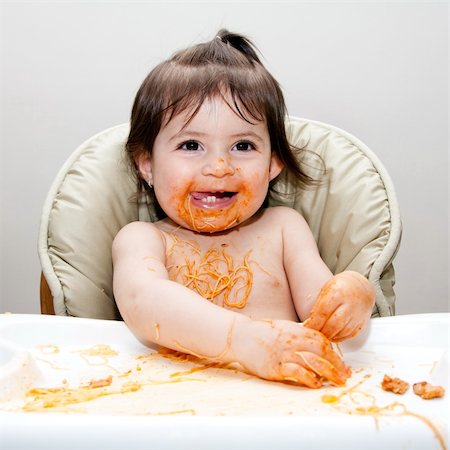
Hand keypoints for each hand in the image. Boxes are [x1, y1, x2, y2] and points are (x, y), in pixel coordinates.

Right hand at [234, 319, 350, 388]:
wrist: (240, 336)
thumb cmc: (261, 331)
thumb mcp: (283, 327)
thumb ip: (299, 333)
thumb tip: (316, 341)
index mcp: (295, 330)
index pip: (321, 340)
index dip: (334, 352)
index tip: (342, 362)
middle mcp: (292, 341)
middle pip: (321, 352)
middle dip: (337, 365)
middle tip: (346, 375)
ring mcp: (283, 354)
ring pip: (312, 363)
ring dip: (328, 373)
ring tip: (337, 381)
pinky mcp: (275, 367)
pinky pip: (296, 373)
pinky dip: (308, 378)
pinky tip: (315, 383)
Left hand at [303, 271, 374, 341]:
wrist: (361, 287)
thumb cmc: (340, 287)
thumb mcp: (326, 289)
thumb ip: (318, 305)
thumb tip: (309, 322)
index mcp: (337, 292)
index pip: (323, 312)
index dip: (314, 323)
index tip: (307, 327)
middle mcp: (349, 304)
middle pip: (334, 324)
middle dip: (322, 332)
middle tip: (314, 333)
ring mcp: (357, 314)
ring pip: (342, 331)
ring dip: (330, 336)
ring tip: (322, 335)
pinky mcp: (362, 322)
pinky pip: (350, 334)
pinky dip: (339, 338)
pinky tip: (332, 336)